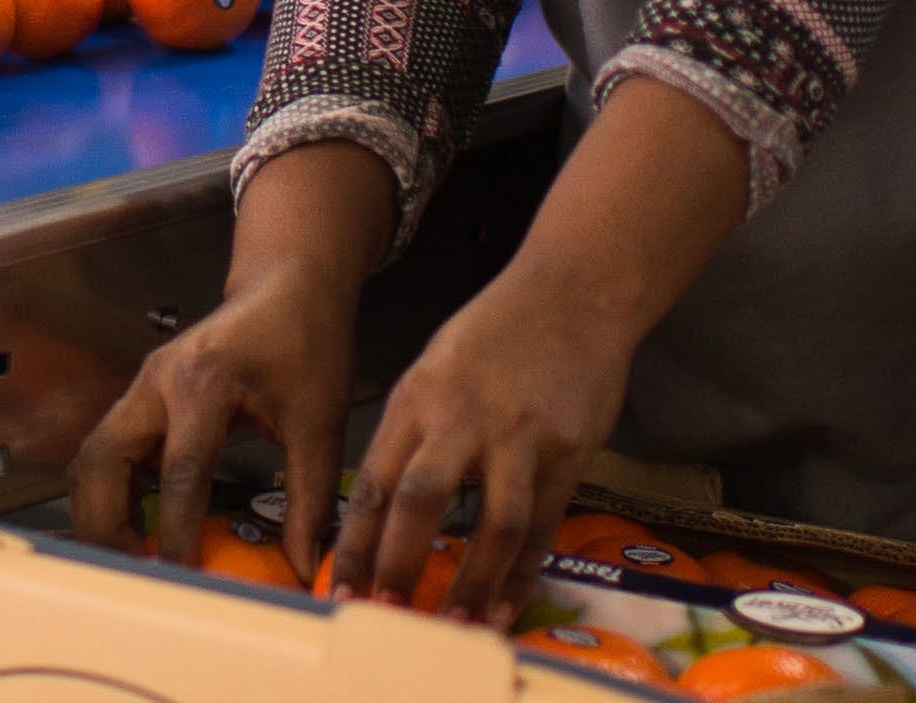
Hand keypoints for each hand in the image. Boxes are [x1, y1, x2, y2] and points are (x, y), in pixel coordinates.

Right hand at [68, 255, 355, 578]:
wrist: (290, 287)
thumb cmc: (306, 339)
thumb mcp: (319, 418)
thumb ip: (309, 495)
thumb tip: (303, 561)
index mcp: (205, 380)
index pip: (180, 472)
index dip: (178, 533)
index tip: (185, 578)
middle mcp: (160, 380)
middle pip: (102, 460)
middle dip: (107, 523)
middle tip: (139, 568)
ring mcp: (145, 384)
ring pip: (93, 455)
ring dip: (102, 507)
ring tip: (137, 551)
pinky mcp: (144, 395)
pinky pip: (108, 448)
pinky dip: (113, 488)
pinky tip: (143, 519)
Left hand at [328, 74, 750, 626]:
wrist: (574, 289)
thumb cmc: (498, 332)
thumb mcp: (435, 367)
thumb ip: (415, 433)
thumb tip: (386, 513)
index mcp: (418, 397)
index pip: (375, 484)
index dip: (356, 548)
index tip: (342, 595)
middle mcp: (462, 415)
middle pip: (419, 502)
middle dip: (399, 568)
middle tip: (388, 618)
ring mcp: (519, 432)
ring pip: (491, 525)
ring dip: (470, 585)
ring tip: (454, 627)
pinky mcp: (567, 448)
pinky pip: (542, 524)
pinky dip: (521, 573)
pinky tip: (505, 604)